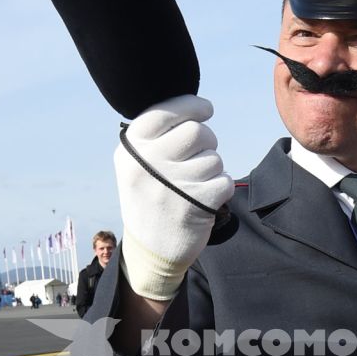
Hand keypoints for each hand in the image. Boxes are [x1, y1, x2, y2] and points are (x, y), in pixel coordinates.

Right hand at [114, 95, 233, 301]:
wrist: (151, 250)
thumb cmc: (150, 196)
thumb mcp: (136, 164)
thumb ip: (157, 136)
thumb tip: (194, 107)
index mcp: (132, 150)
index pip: (167, 111)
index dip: (193, 105)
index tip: (206, 109)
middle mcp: (148, 164)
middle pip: (197, 131)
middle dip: (207, 140)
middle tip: (200, 154)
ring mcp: (173, 185)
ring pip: (213, 158)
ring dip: (212, 169)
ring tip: (194, 185)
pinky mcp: (197, 204)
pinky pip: (224, 180)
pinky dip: (220, 188)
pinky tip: (204, 198)